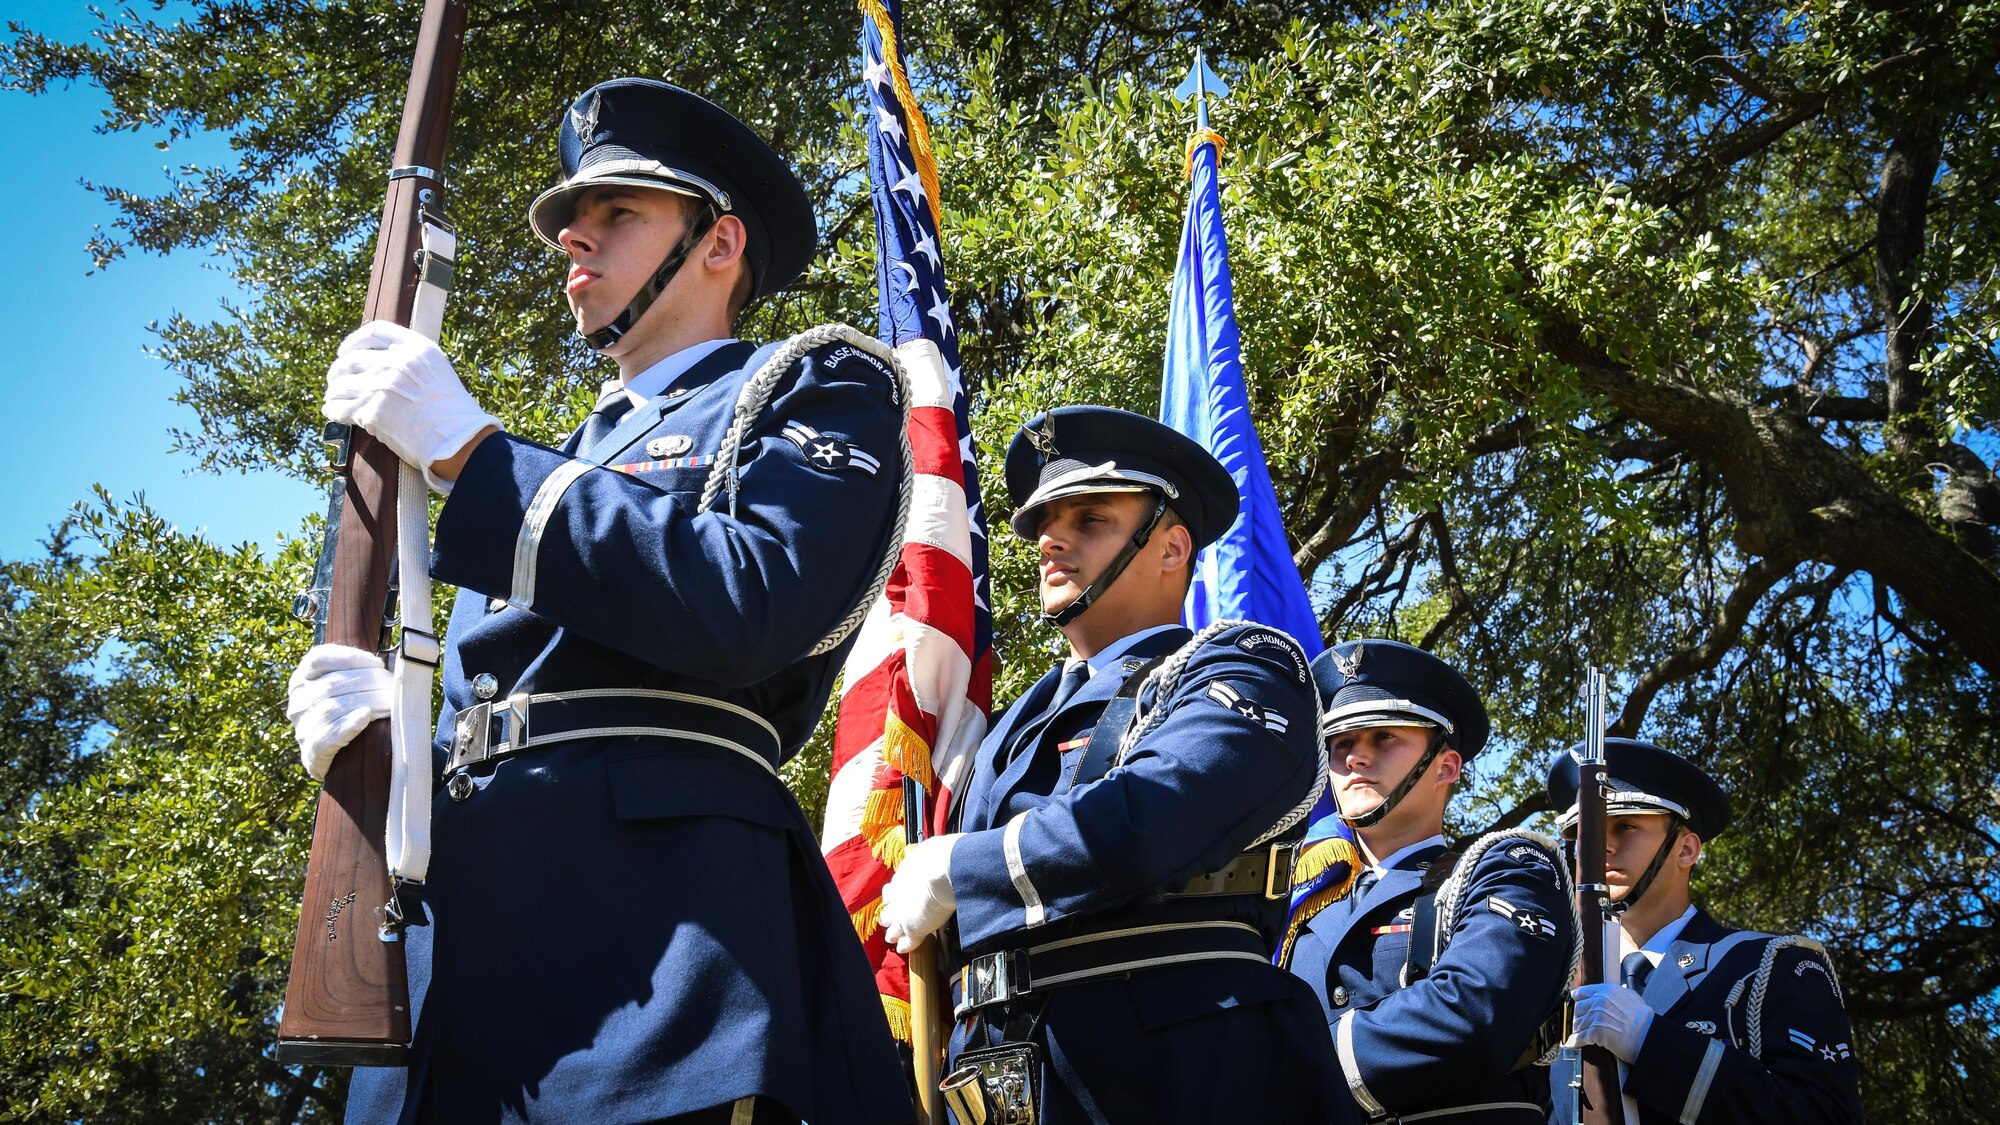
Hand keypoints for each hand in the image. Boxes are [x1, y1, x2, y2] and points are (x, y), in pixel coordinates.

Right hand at [286, 644, 392, 780]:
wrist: (343, 760)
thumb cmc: (353, 714)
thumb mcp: (351, 687)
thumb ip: (363, 670)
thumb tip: (399, 659)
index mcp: (302, 679)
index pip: (319, 659)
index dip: (349, 657)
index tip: (378, 663)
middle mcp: (298, 701)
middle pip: (331, 684)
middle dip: (368, 682)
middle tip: (394, 687)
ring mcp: (301, 727)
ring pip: (331, 708)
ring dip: (366, 702)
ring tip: (391, 703)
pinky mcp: (310, 752)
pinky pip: (327, 736)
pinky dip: (347, 725)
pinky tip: (365, 717)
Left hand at [324, 320, 499, 491]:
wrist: (457, 438)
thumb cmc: (452, 411)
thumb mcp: (438, 371)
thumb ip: (413, 361)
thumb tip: (384, 362)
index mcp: (415, 348)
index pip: (375, 331)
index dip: (355, 340)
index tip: (346, 351)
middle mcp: (394, 362)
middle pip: (352, 359)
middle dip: (339, 369)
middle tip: (336, 378)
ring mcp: (380, 386)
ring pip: (342, 384)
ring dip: (334, 391)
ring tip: (333, 397)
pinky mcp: (369, 411)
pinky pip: (340, 408)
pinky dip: (333, 410)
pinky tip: (332, 412)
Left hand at [881, 833, 961, 953]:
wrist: (944, 869)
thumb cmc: (941, 855)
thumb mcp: (930, 850)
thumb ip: (928, 855)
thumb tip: (935, 851)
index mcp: (902, 876)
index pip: (892, 890)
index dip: (895, 895)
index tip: (898, 897)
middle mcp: (898, 896)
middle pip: (887, 909)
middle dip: (889, 915)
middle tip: (892, 918)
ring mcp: (903, 914)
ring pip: (891, 929)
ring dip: (893, 932)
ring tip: (893, 937)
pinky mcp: (913, 929)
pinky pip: (906, 943)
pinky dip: (906, 946)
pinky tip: (905, 948)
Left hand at [1567, 982, 1655, 1062]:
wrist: (1647, 1034)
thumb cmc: (1643, 1018)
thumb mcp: (1631, 996)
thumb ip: (1616, 994)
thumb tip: (1609, 995)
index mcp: (1606, 991)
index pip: (1583, 992)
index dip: (1578, 998)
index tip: (1576, 1001)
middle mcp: (1598, 1002)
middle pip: (1578, 1009)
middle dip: (1579, 1017)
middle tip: (1582, 1022)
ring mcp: (1596, 1017)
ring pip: (1578, 1023)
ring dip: (1579, 1029)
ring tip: (1580, 1033)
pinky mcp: (1595, 1032)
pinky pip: (1580, 1037)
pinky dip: (1576, 1041)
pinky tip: (1574, 1043)